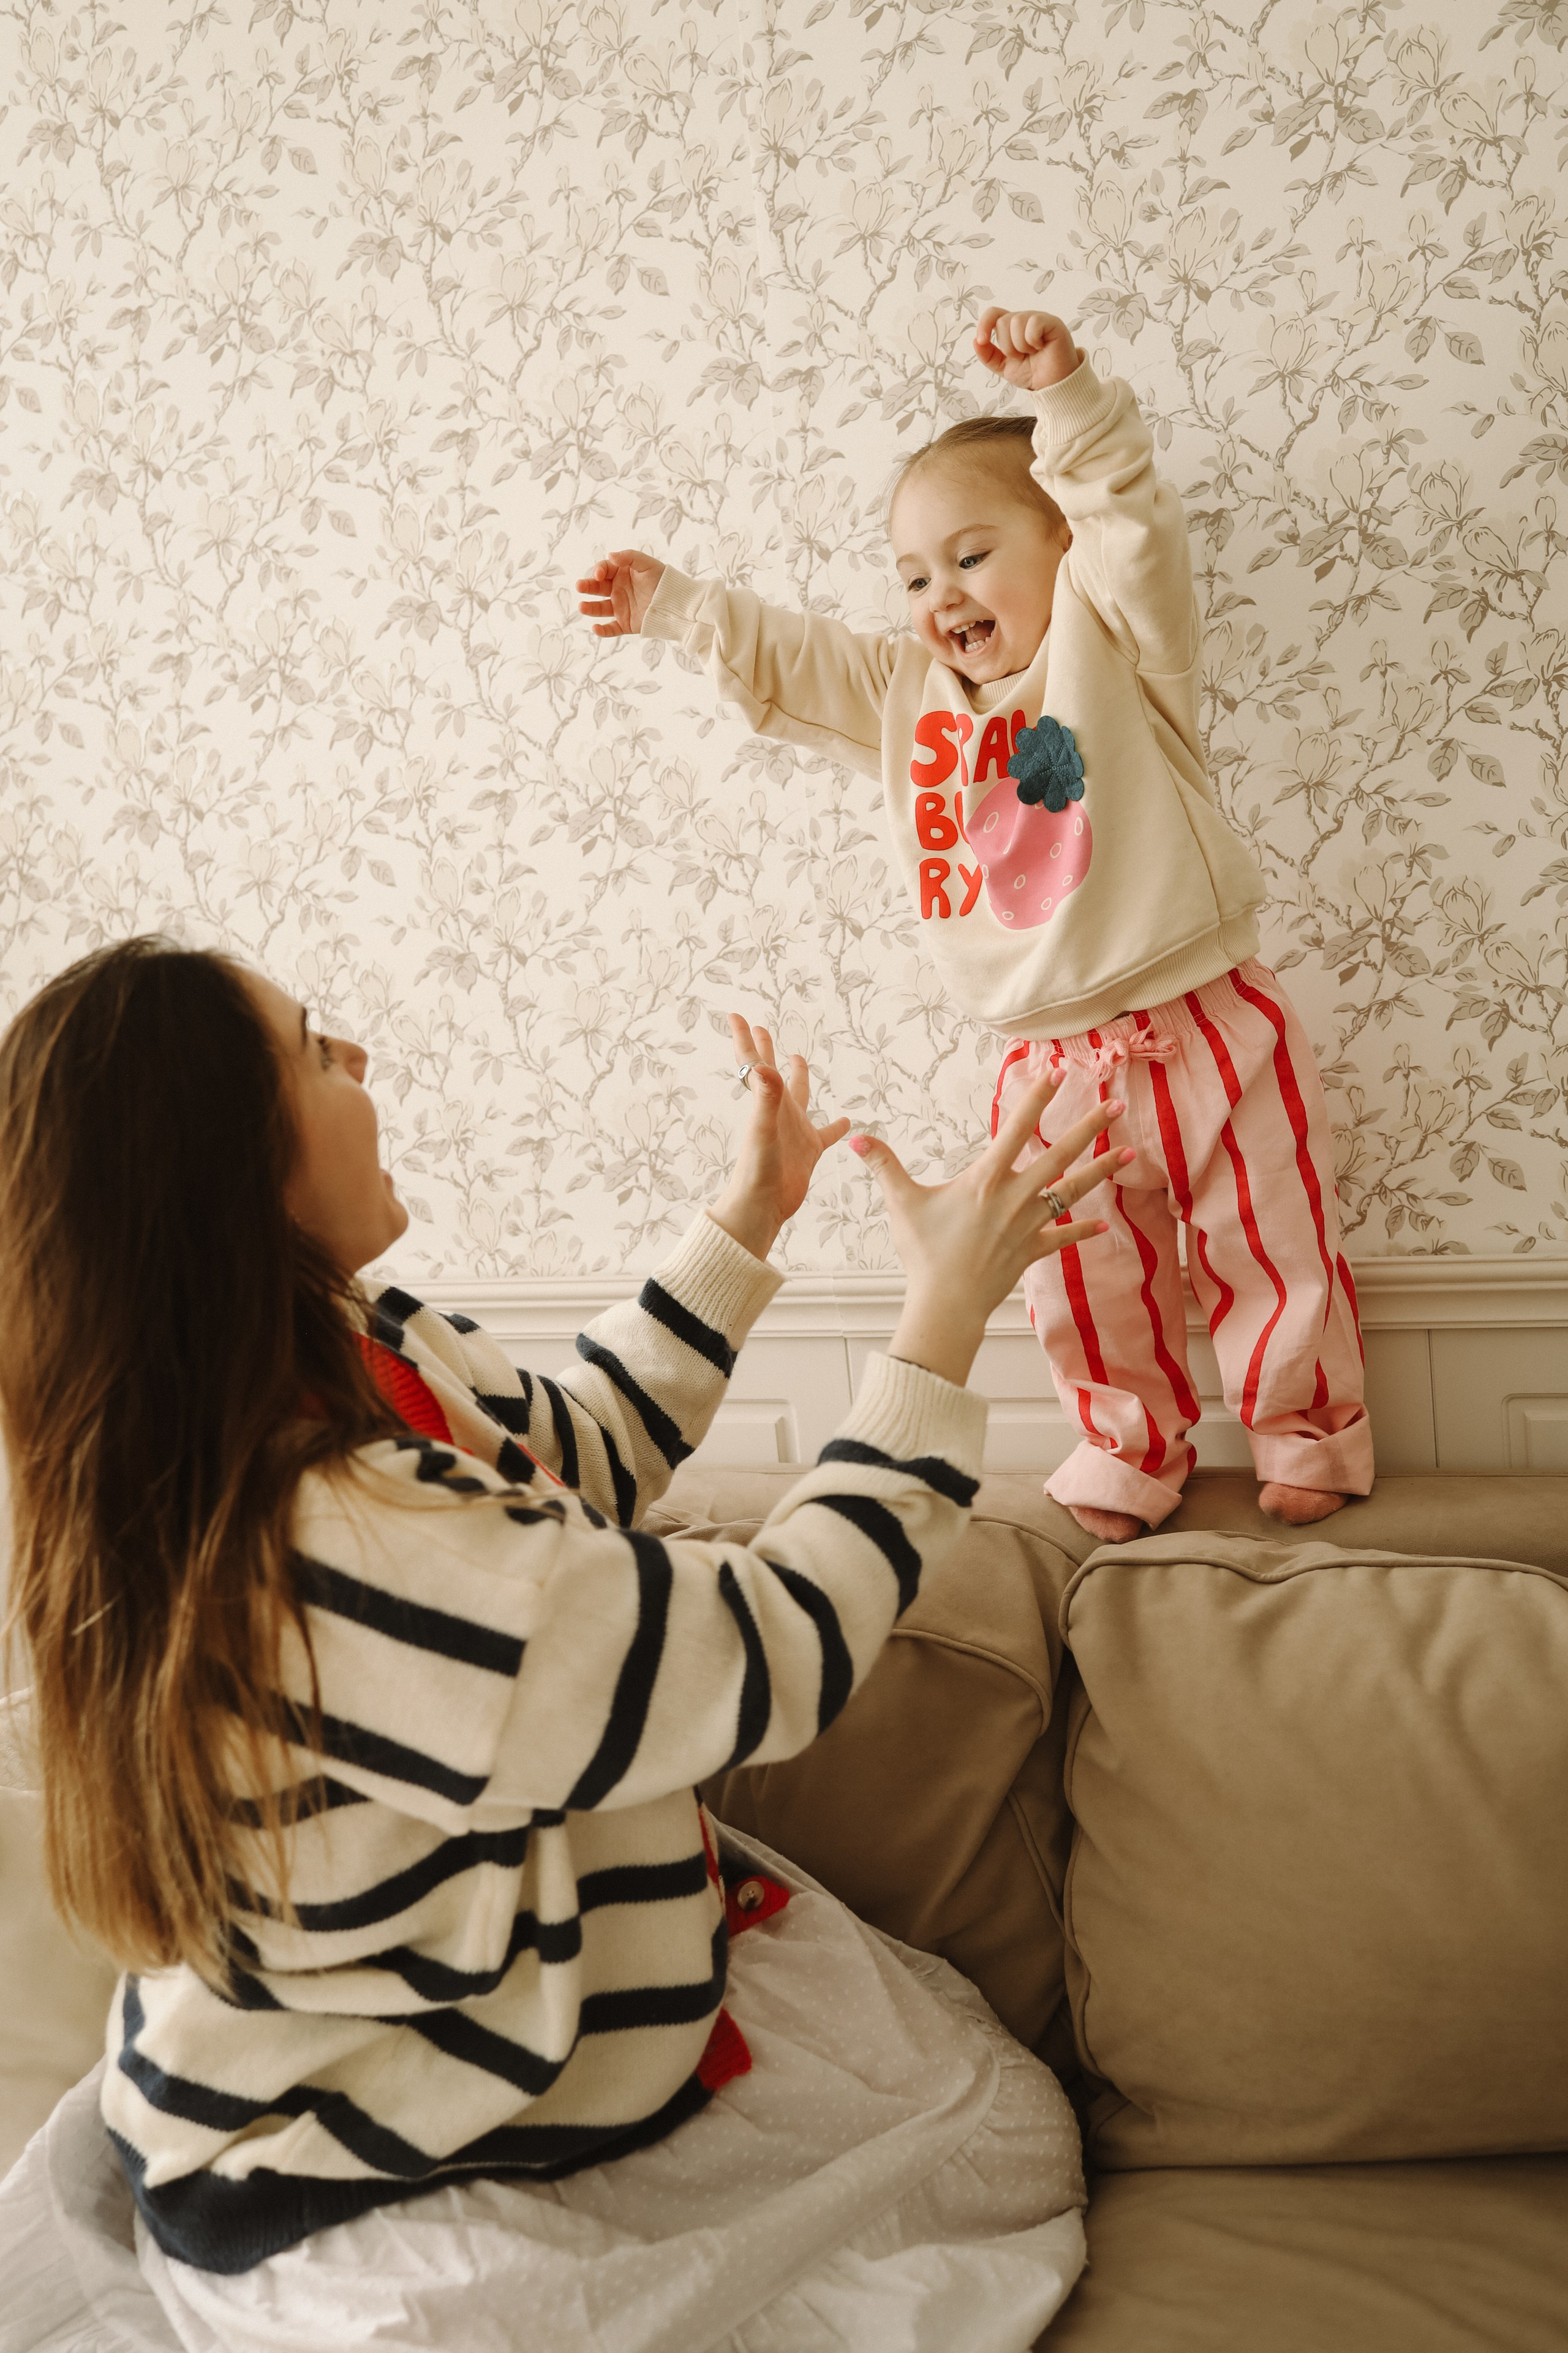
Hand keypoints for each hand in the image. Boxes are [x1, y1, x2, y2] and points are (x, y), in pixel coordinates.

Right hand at [576, 549, 665, 637]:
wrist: (677, 603)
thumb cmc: (663, 580)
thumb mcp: (647, 564)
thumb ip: (629, 557)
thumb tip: (611, 555)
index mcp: (621, 574)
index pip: (604, 570)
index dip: (598, 571)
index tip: (599, 575)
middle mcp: (618, 590)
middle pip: (597, 588)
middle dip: (587, 586)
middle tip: (580, 586)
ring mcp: (620, 607)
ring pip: (600, 608)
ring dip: (590, 608)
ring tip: (582, 607)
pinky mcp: (625, 624)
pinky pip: (610, 629)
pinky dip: (602, 631)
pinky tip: (595, 628)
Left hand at [707, 1015, 850, 1261]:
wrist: (762, 1209)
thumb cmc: (757, 1172)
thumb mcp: (762, 1131)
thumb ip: (765, 1099)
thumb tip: (763, 1066)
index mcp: (766, 1104)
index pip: (753, 1064)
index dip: (745, 1039)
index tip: (736, 1015)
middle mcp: (778, 1113)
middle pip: (772, 1073)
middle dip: (765, 1050)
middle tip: (763, 1028)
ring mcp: (793, 1131)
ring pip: (799, 1097)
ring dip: (798, 1078)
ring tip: (799, 1057)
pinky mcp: (808, 1151)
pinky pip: (825, 1134)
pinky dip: (836, 1127)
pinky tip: (846, 1121)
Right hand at [850, 1070, 1129, 1387]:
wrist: (946, 1304)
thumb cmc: (924, 1254)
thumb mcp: (902, 1204)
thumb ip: (884, 1166)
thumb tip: (855, 1138)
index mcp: (985, 1180)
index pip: (1015, 1129)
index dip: (1037, 1098)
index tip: (1057, 1071)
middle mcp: (1014, 1198)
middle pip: (1059, 1155)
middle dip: (1090, 1127)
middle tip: (1117, 1104)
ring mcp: (1027, 1225)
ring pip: (1071, 1191)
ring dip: (1102, 1172)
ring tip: (1130, 1153)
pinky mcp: (1031, 1252)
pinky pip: (1062, 1238)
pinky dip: (1082, 1232)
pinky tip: (1104, 1226)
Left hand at [974, 307, 1081, 392]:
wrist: (1051, 387)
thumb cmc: (1032, 374)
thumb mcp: (1003, 367)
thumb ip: (988, 355)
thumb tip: (976, 341)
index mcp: (1013, 327)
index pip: (994, 314)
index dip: (984, 324)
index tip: (982, 340)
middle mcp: (1025, 319)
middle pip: (1003, 321)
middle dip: (1007, 346)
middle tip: (1022, 356)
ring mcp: (1039, 319)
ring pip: (1016, 321)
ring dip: (1020, 345)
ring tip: (1032, 353)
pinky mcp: (1052, 323)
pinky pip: (1033, 323)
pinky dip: (1033, 340)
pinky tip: (1041, 347)